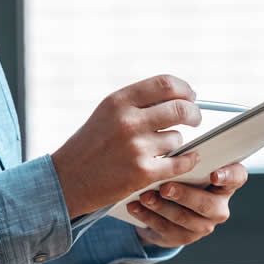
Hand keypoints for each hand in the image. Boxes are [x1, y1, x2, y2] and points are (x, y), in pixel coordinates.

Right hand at [51, 75, 202, 218]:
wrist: (68, 178)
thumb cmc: (90, 145)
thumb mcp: (107, 112)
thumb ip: (138, 102)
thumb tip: (178, 96)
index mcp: (119, 101)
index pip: (166, 84)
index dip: (185, 89)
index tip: (190, 96)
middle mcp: (128, 121)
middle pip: (181, 108)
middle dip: (194, 114)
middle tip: (194, 119)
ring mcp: (136, 148)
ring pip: (178, 138)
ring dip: (175, 143)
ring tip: (160, 148)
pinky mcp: (143, 173)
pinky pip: (180, 162)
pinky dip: (187, 161)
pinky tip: (184, 159)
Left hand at [129, 164, 248, 248]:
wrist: (164, 209)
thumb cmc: (178, 178)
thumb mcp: (184, 168)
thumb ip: (185, 161)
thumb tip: (172, 153)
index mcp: (224, 184)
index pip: (238, 177)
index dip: (228, 176)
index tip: (214, 175)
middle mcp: (218, 207)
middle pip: (208, 204)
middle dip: (184, 195)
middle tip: (165, 188)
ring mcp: (202, 225)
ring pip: (183, 218)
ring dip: (161, 207)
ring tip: (144, 196)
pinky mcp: (182, 237)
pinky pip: (164, 228)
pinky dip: (147, 216)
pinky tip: (135, 206)